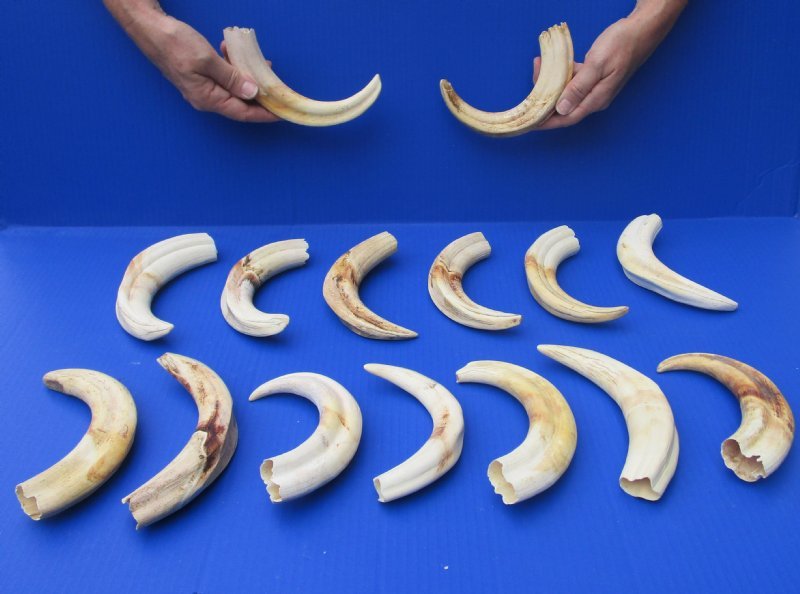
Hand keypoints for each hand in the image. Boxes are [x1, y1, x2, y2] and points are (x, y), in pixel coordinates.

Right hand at [105, 2, 277, 121]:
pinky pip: (223, 77)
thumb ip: (231, 77)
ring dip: (248, 77)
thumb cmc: (175, 44)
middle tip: (278, 85)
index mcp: (207, 99)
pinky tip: (234, 52)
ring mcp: (203, 88)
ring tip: (261, 63)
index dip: (265, 113)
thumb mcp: (207, 60)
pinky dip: (233, 67)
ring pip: (234, 88)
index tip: (282, 113)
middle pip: (241, 103)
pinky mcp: (201, 76)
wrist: (151, 29)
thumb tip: (252, 92)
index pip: (243, 113)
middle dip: (261, 95)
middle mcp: (206, 98)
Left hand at [533, 1, 685, 128]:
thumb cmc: (622, 45)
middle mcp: (594, 98)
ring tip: (539, 64)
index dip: (547, 122)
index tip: (530, 123)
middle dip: (544, 97)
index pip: (566, 118)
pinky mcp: (593, 78)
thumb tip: (562, 109)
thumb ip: (579, 87)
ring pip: (566, 92)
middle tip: (533, 77)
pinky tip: (552, 62)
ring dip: (551, 82)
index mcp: (596, 99)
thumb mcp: (598, 64)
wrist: (641, 30)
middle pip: (563, 106)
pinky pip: (572, 81)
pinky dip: (561, 73)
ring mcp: (594, 88)